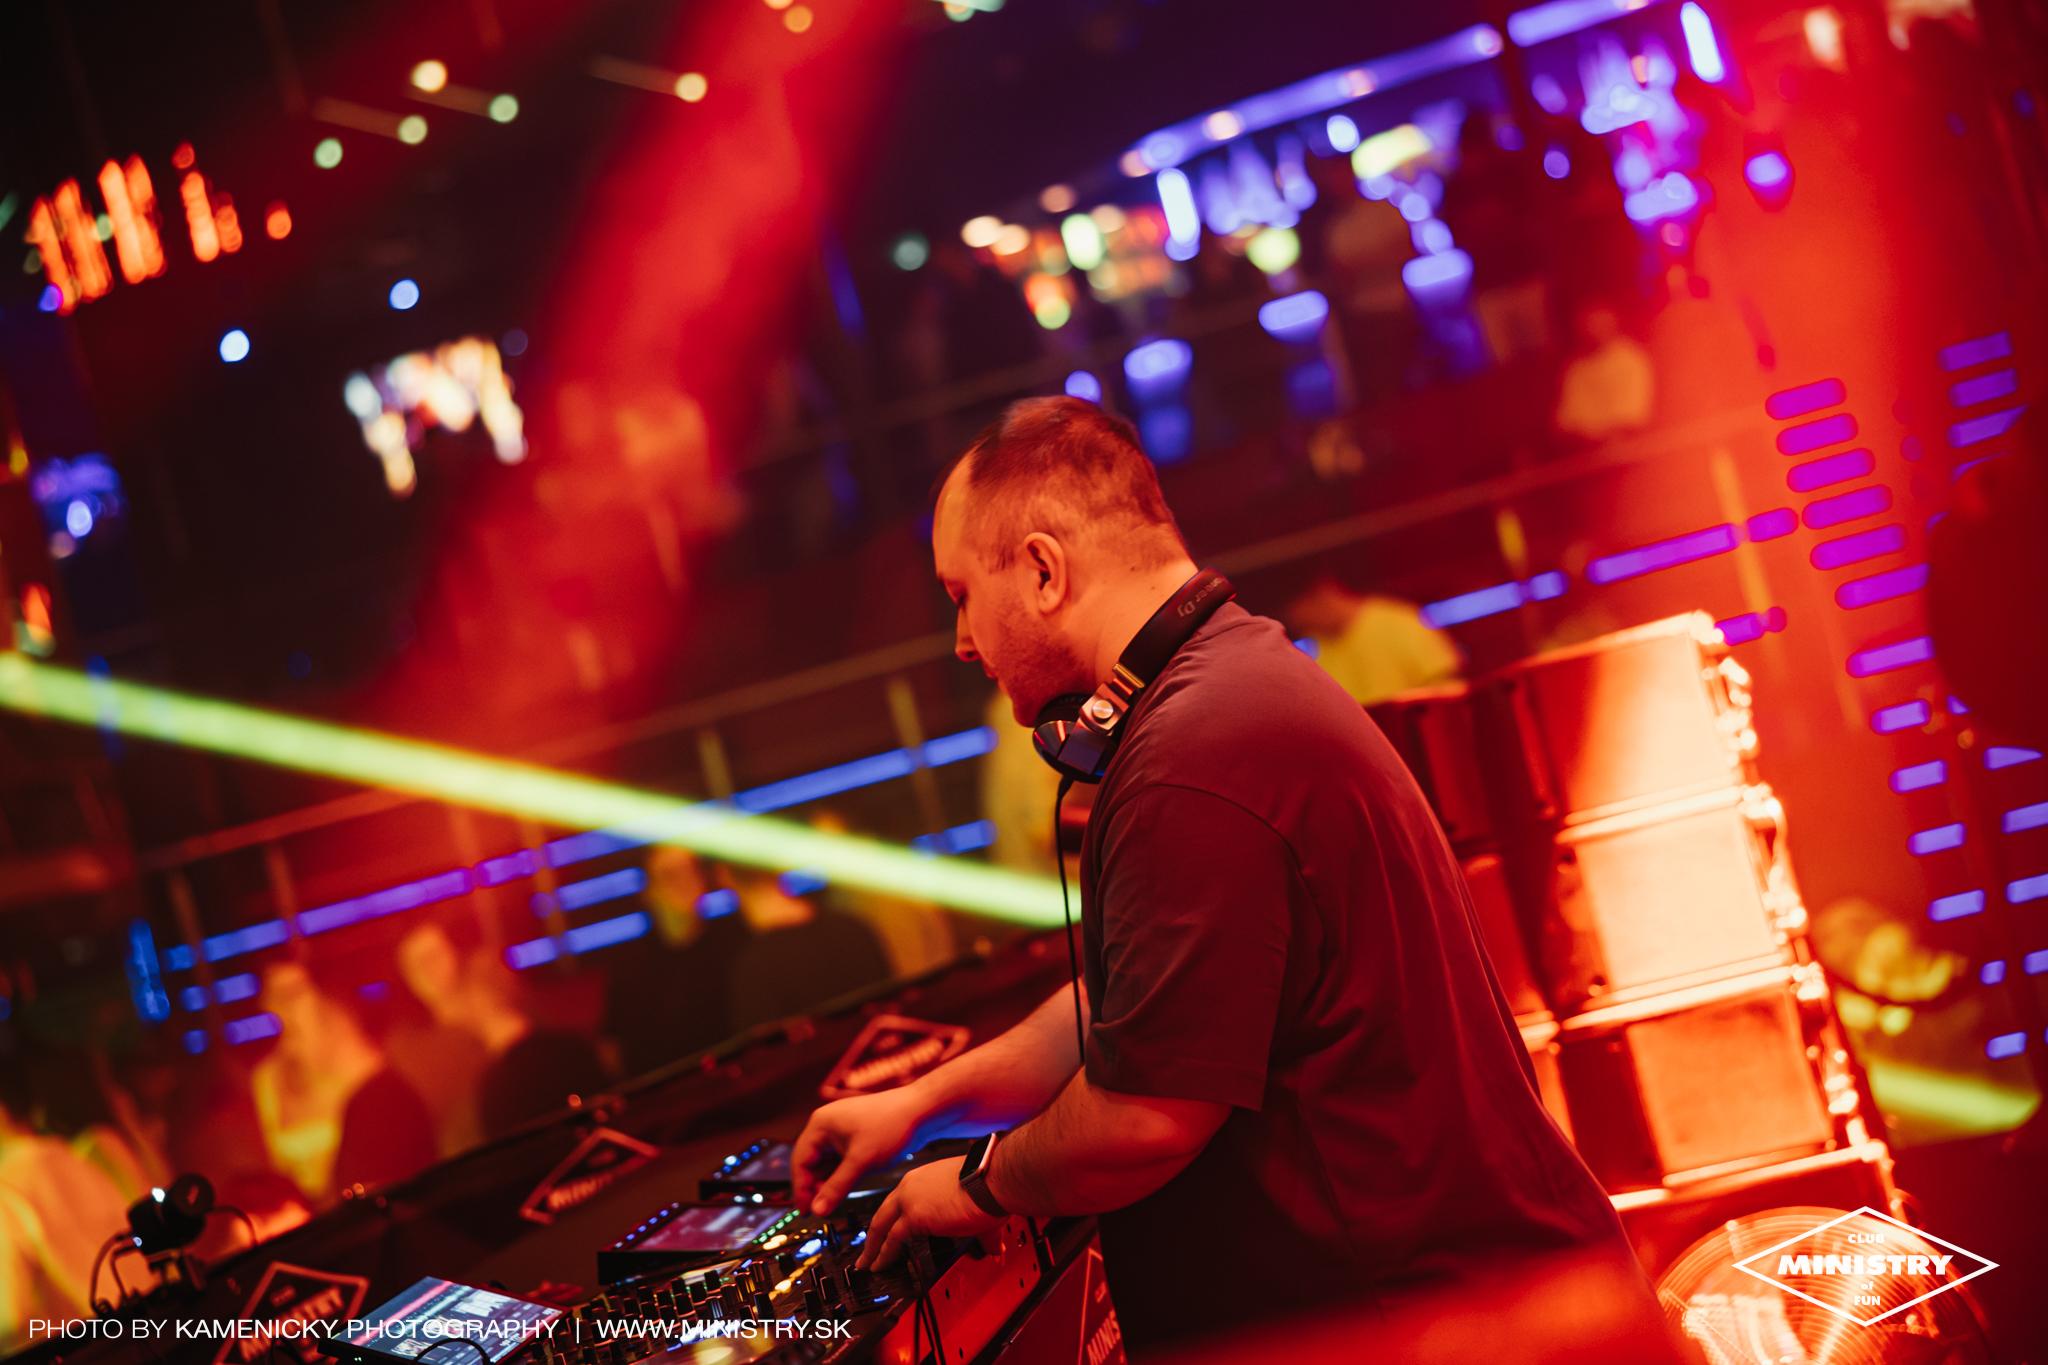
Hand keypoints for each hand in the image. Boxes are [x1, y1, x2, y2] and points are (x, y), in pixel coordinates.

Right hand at [792, 1086, 930, 1215]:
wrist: (923, 1110)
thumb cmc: (892, 1127)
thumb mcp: (861, 1161)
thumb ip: (836, 1188)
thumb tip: (816, 1210)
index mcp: (821, 1124)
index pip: (800, 1160)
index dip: (800, 1188)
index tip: (805, 1211)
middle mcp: (827, 1125)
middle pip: (810, 1162)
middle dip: (813, 1186)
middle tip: (818, 1210)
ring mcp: (841, 1131)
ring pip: (826, 1162)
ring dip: (826, 1182)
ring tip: (831, 1203)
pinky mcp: (856, 1137)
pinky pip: (840, 1160)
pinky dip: (840, 1175)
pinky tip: (843, 1190)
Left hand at [855, 1158, 1000, 1270]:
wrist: (993, 1178)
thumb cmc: (991, 1184)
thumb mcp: (977, 1201)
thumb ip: (981, 1228)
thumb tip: (993, 1248)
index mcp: (924, 1178)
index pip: (901, 1200)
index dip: (893, 1219)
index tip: (889, 1231)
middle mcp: (912, 1185)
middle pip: (884, 1212)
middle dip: (874, 1234)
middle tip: (868, 1249)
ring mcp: (910, 1200)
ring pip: (881, 1226)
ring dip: (873, 1248)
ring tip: (867, 1264)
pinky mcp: (914, 1216)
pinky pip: (892, 1240)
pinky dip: (884, 1255)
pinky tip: (879, 1266)